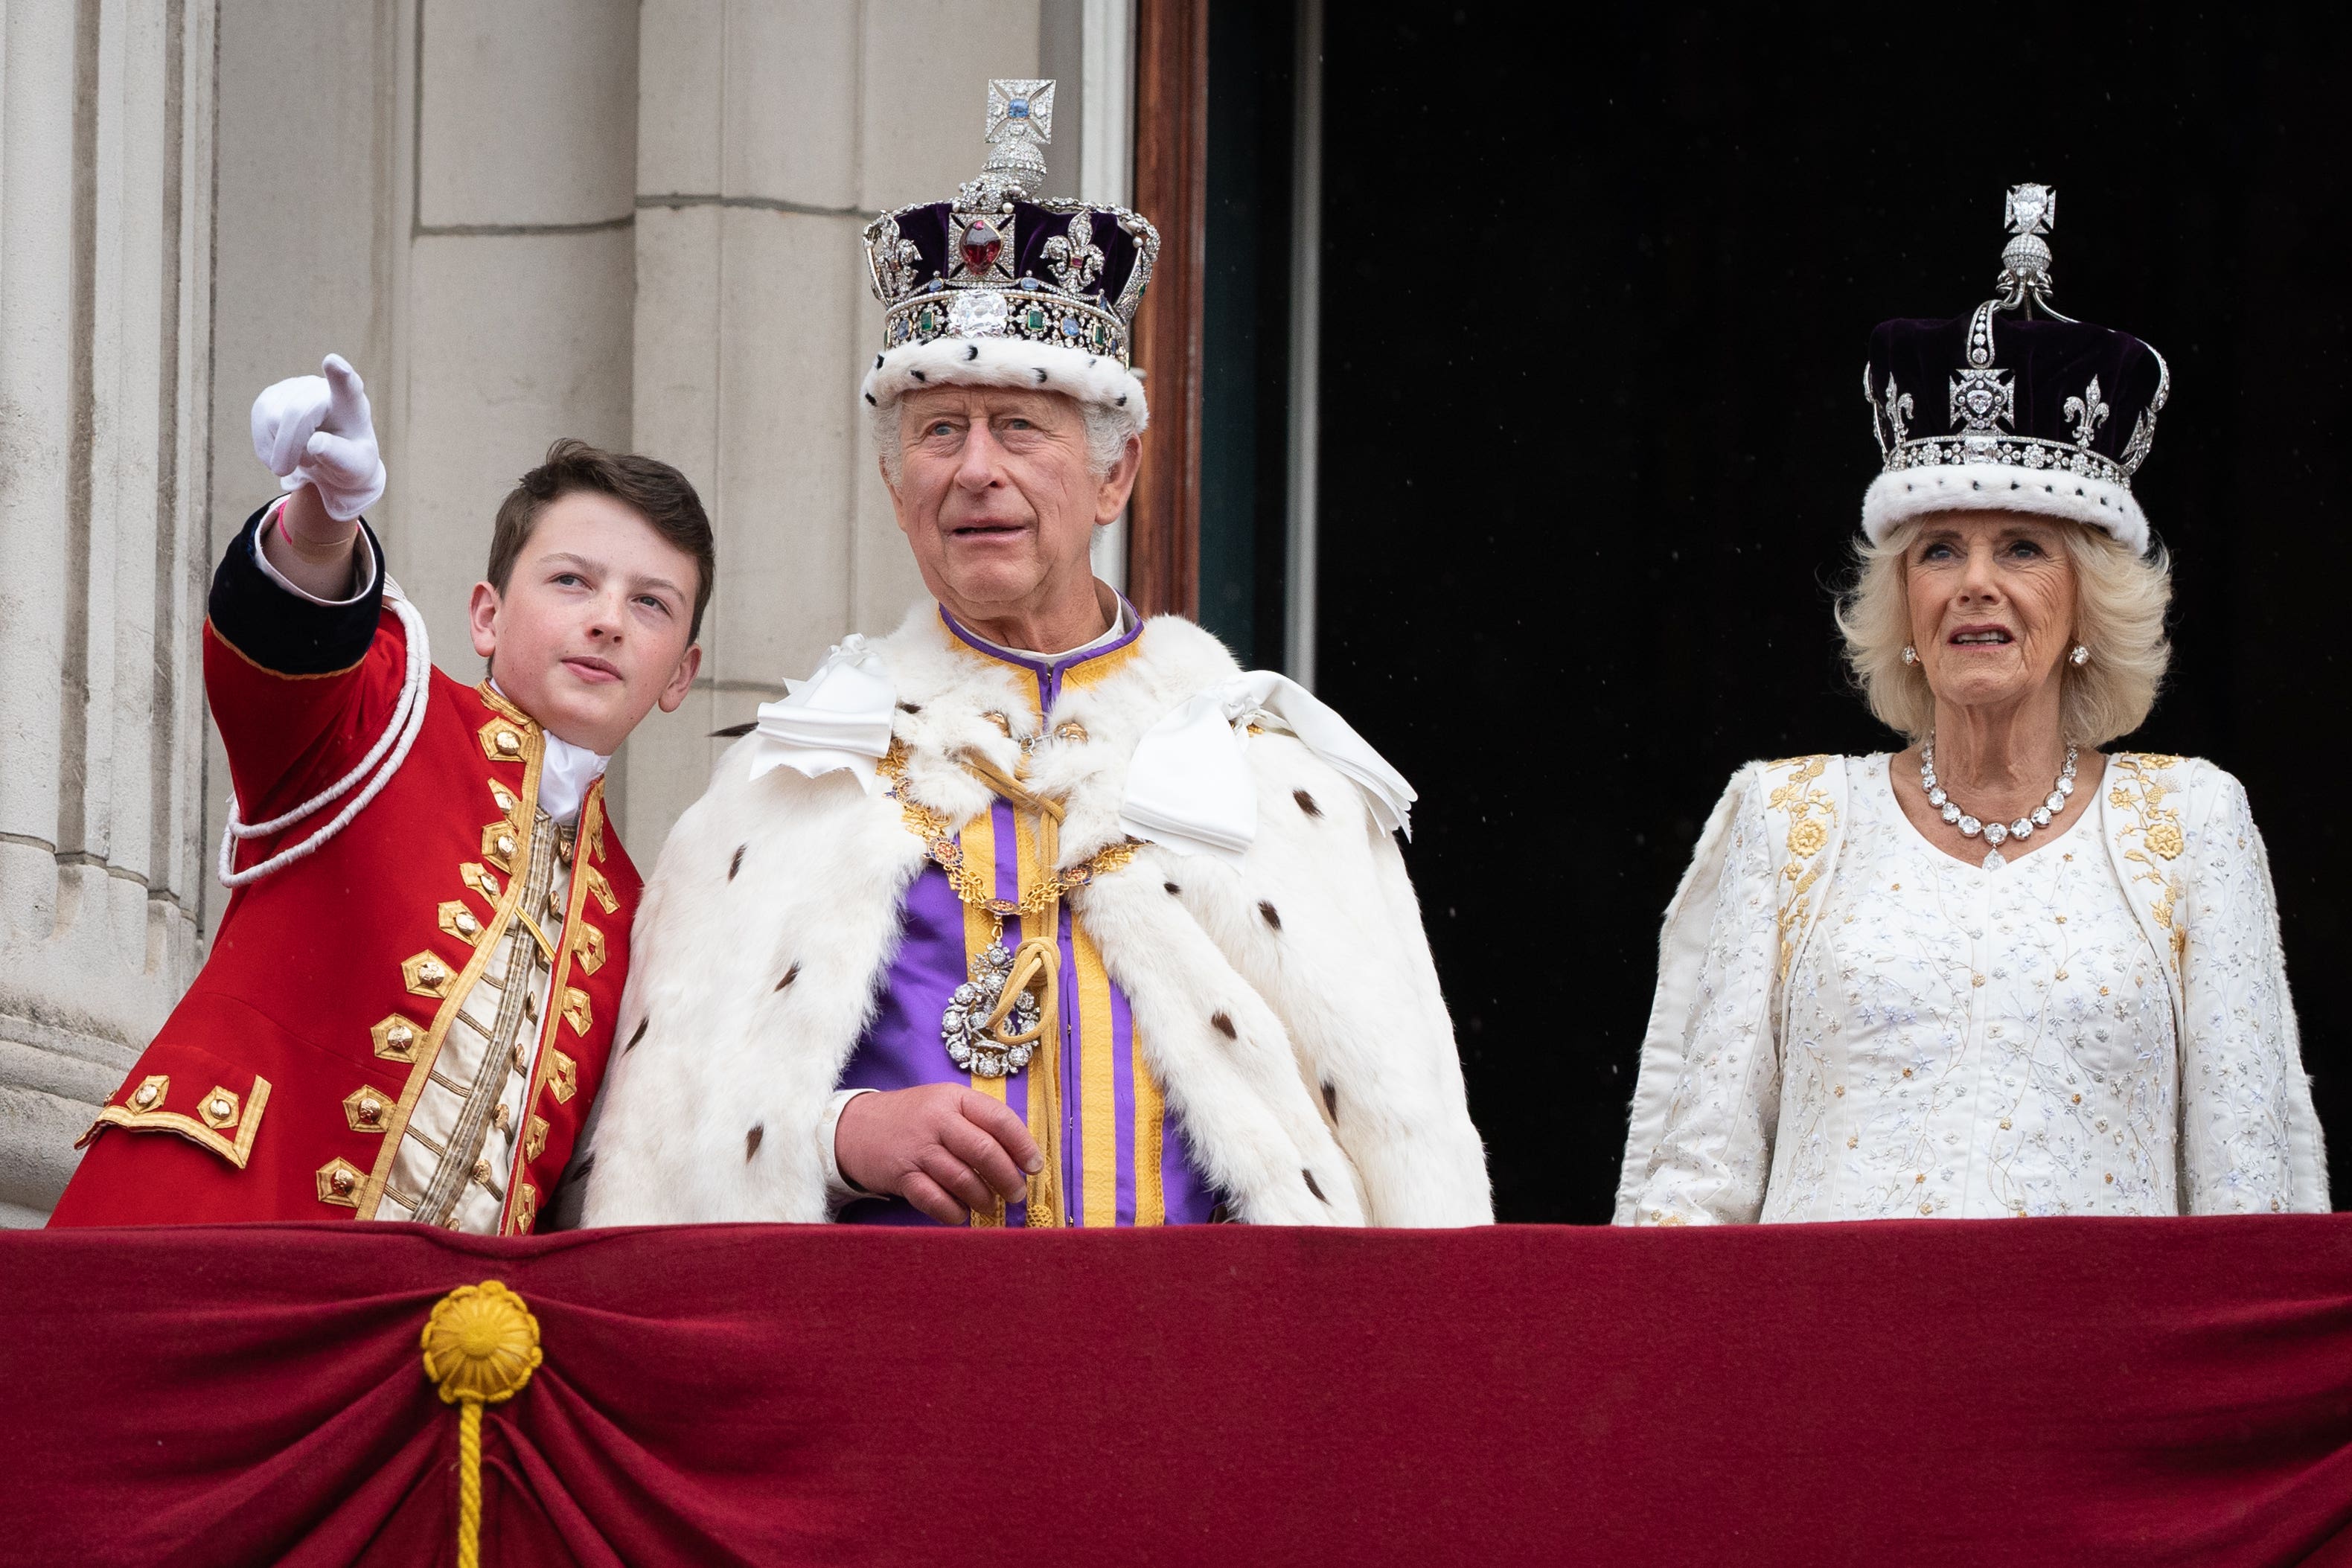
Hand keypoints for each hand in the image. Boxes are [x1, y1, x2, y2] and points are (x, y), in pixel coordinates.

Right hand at [250, 353, 385, 521]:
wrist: (332, 456)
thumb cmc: (349, 461)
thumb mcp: (353, 468)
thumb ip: (339, 458)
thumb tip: (315, 443)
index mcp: (351, 405)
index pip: (347, 386)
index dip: (340, 374)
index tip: (334, 362)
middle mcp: (322, 388)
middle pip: (295, 413)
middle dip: (289, 448)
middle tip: (290, 471)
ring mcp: (295, 387)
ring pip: (271, 417)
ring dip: (280, 448)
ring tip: (302, 454)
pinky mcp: (273, 394)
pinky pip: (258, 419)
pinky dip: (266, 445)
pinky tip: (281, 453)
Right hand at [834, 1085, 1043, 1224]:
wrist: (854, 1127)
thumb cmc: (912, 1119)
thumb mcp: (944, 1104)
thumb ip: (977, 1122)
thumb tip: (1019, 1155)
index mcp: (954, 1098)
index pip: (999, 1119)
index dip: (1023, 1145)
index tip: (1035, 1166)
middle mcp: (937, 1120)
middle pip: (984, 1151)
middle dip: (1008, 1178)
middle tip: (1017, 1193)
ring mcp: (918, 1148)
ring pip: (963, 1178)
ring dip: (984, 1198)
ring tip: (991, 1205)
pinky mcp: (901, 1175)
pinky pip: (935, 1199)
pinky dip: (953, 1212)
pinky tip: (960, 1213)